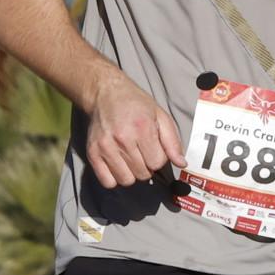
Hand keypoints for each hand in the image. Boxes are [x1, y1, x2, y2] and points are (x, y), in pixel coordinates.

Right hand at [82, 72, 183, 189]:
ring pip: (127, 180)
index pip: (157, 162)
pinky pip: (107, 182)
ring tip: (130, 158)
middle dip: (146, 166)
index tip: (153, 148)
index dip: (159, 158)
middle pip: (143, 174)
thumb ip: (172, 142)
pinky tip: (118, 165)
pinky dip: (114, 178)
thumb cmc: (136, 104)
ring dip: (132, 173)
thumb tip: (181, 163)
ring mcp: (105, 147)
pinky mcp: (92, 153)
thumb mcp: (160, 117)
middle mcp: (122, 138)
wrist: (106, 93)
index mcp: (142, 128)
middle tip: (141, 152)